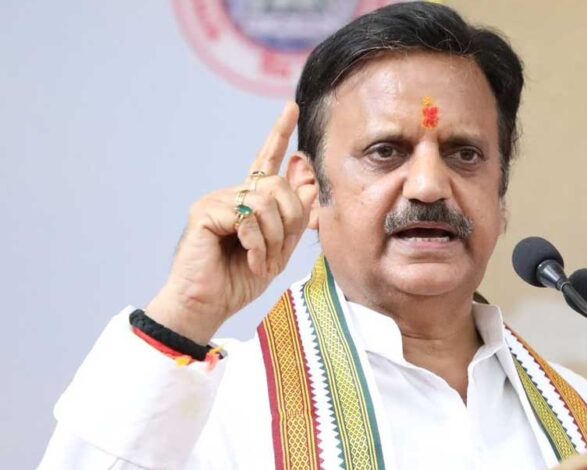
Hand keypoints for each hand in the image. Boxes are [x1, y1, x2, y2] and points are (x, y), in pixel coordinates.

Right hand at [145, 102, 317, 343]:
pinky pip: (247, 217)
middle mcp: (233, 195)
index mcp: (250, 201)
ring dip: (273, 239)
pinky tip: (248, 260)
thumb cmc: (239, 280)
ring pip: (267, 202)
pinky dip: (256, 245)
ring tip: (260, 261)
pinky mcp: (205, 212)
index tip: (292, 108)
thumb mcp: (278, 249)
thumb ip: (294, 217)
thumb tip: (310, 181)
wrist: (208, 305)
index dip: (280, 134)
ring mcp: (217, 201)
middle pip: (280, 186)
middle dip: (289, 223)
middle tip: (277, 254)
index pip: (267, 161)